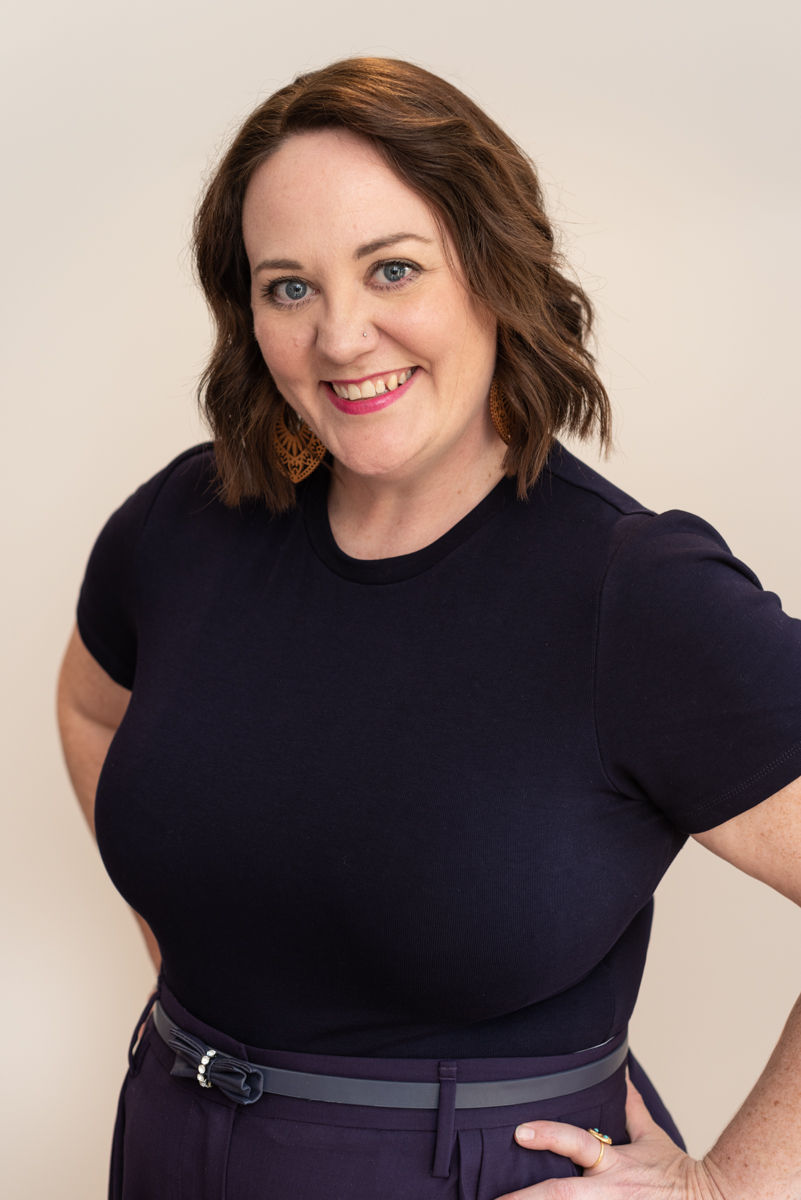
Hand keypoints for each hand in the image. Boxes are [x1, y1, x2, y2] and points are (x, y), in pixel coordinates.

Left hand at [493, 1073, 721, 1198]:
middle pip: (563, 1195)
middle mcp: (610, 1192)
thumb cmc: (676, 1175)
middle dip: (526, 1199)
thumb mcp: (653, 1138)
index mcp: (615, 1163)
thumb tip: (620, 1075)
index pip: (578, 1143)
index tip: (519, 1131)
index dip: (548, 1135)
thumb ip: (630, 1109)